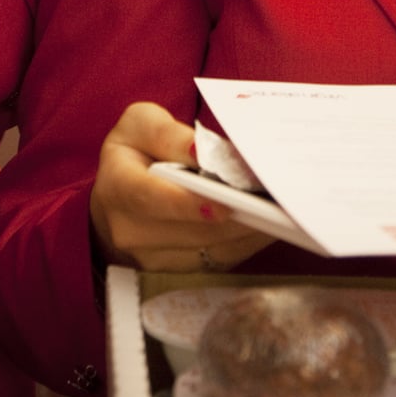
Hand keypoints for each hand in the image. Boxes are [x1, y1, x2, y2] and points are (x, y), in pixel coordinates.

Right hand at [88, 101, 272, 271]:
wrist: (117, 196)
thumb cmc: (134, 152)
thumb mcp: (141, 124)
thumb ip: (170, 135)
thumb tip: (202, 152)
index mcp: (118, 187)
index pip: (151, 198)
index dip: (188, 204)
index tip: (224, 204)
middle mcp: (130, 232)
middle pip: (191, 231)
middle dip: (235, 217)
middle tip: (271, 201)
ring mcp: (153, 259)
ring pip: (211, 250)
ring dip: (247, 232)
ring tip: (278, 212)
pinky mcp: (177, 271)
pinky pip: (220, 261)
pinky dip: (246, 243)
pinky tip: (268, 225)